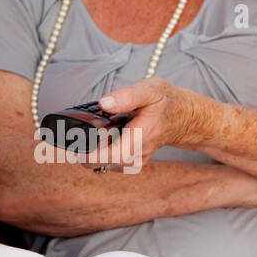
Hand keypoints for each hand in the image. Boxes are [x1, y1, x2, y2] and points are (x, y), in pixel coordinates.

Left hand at [90, 78, 217, 166]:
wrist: (183, 115)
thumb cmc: (164, 101)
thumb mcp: (148, 90)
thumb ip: (127, 97)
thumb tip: (105, 103)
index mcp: (144, 134)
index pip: (119, 155)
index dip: (96, 157)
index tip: (78, 152)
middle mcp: (141, 151)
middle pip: (109, 164)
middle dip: (87, 157)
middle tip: (72, 143)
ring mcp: (138, 157)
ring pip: (110, 166)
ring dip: (92, 156)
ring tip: (81, 141)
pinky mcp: (135, 159)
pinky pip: (113, 163)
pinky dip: (100, 155)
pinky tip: (94, 142)